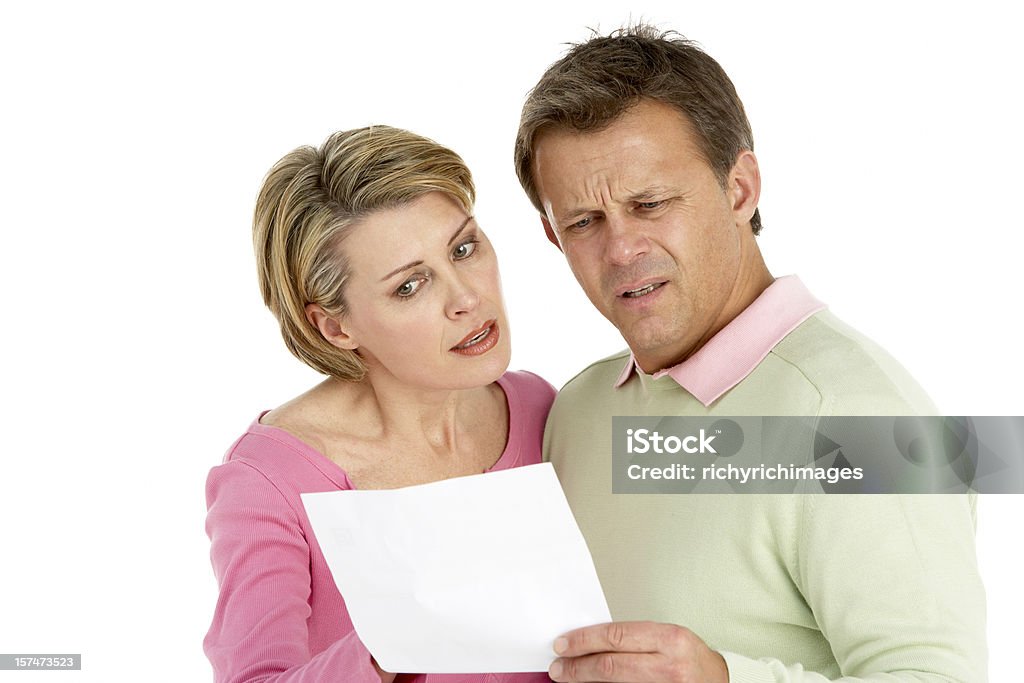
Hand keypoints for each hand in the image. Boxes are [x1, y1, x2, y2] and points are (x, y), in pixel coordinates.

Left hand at [548, 621, 726, 682]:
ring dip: (585, 681)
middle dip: (577, 666)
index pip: (616, 636)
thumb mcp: (667, 638)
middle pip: (611, 665)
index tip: (562, 644)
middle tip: (558, 667)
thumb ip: (634, 639)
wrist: (717, 682)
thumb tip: (589, 643)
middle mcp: (669, 666)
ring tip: (568, 677)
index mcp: (670, 639)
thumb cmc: (690, 659)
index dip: (584, 640)